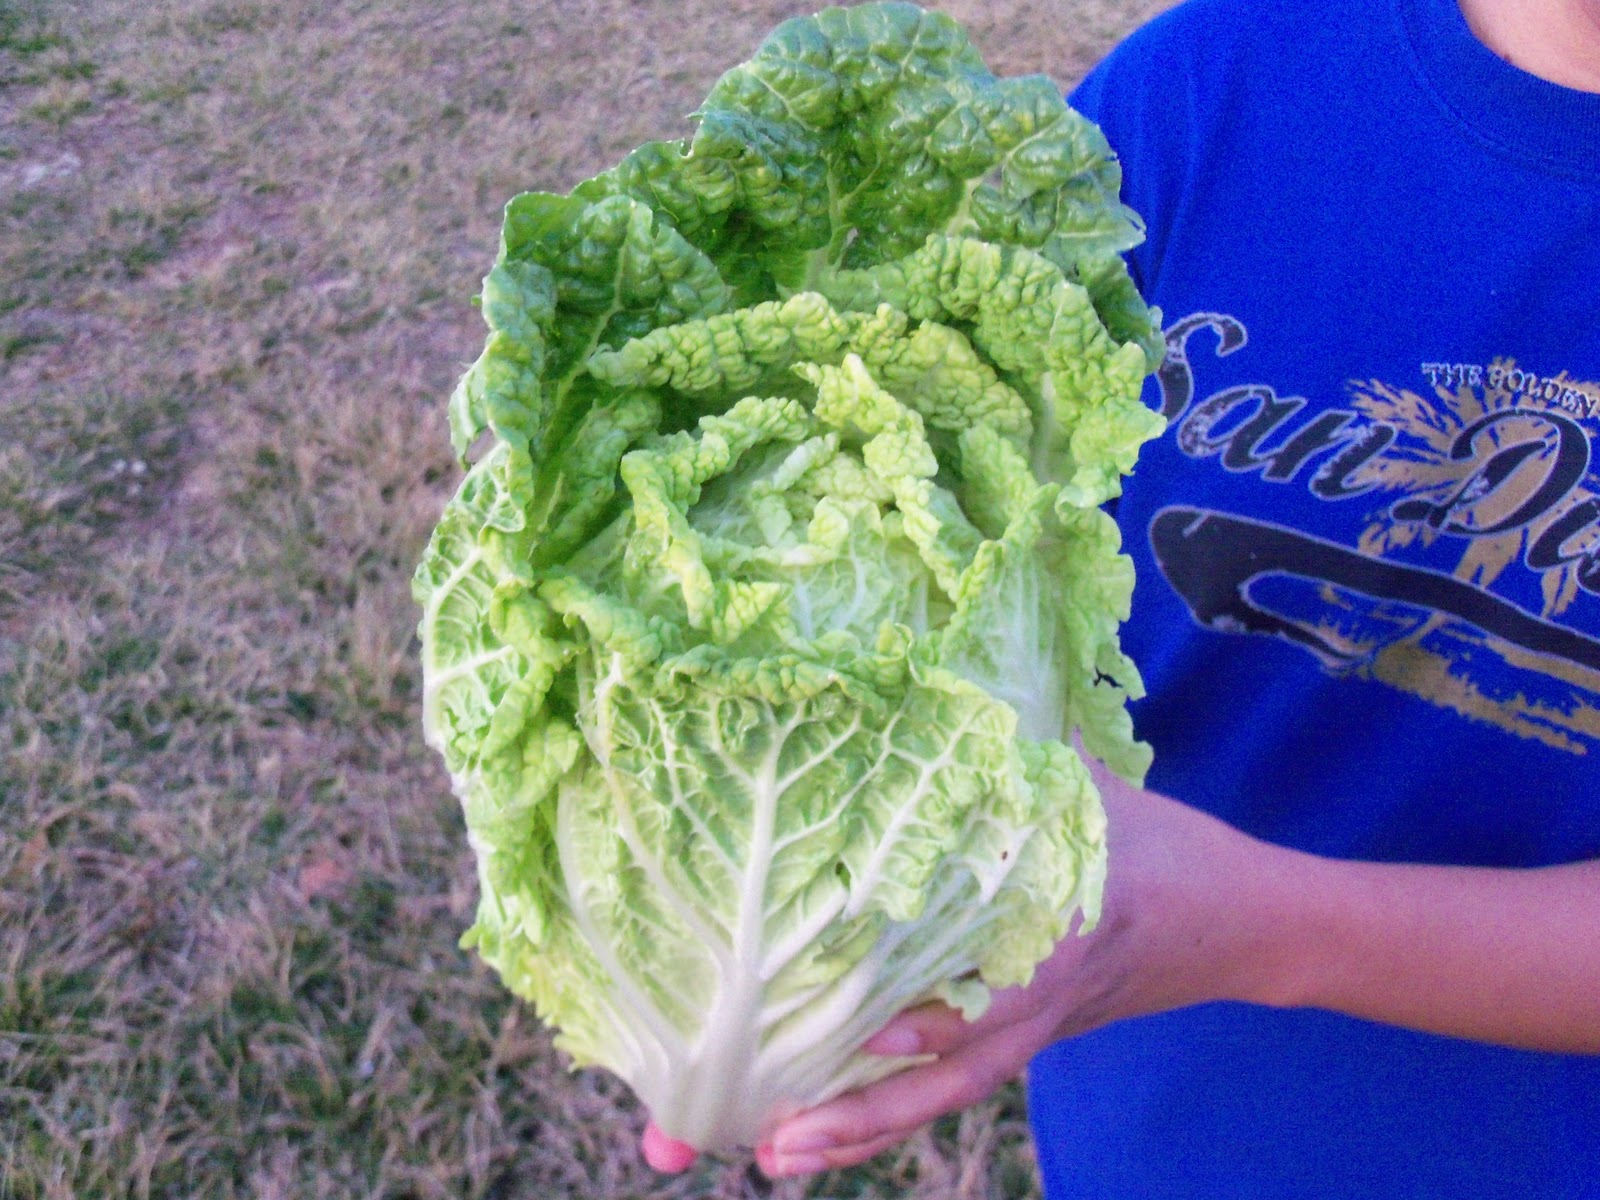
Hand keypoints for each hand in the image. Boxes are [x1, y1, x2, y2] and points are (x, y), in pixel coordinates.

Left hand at [751, 764, 1287, 1176]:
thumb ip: (1029, 750)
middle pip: (951, 1076)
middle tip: (778, 1144)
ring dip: (865, 1128)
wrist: (1246, 925)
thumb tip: (945, 682)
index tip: (865, 1030)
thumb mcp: (1100, 789)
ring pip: (944, 1094)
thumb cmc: (1171, 849)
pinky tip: (829, 1118)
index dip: (935, 1016)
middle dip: (865, 1114)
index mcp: (1066, 936)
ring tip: (781, 1156)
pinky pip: (954, 1080)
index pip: (998, 987)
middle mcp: (1042, 1002)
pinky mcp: (1027, 1037)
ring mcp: (1034, 1031)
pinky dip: (892, 1101)